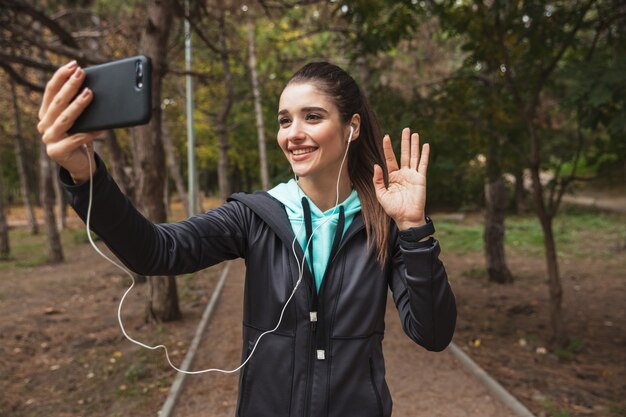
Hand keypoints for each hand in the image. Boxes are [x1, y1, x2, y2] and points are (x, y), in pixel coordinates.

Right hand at [37, 60, 100, 182]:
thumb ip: (78, 105)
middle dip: (70, 86)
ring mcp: (49, 139)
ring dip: (78, 105)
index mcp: (46, 113)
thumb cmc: (81, 137)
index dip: (61, 76)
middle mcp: (44, 124)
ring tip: (90, 94)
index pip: (51, 90)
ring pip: (65, 119)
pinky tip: (101, 128)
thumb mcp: (78, 119)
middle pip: (58, 102)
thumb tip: (92, 86)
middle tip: (82, 73)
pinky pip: (76, 139)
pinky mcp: (57, 151)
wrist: (80, 163)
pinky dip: (89, 133)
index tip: (73, 65)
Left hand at [373, 128, 428, 229]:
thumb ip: (378, 180)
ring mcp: (413, 175)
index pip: (390, 159)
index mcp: (393, 176)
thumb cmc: (393, 208)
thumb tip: (376, 165)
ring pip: (414, 156)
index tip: (386, 137)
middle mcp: (403, 174)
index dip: (388, 148)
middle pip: (404, 153)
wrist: (406, 217)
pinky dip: (424, 154)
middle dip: (404, 141)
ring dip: (415, 145)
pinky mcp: (421, 178)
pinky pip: (423, 164)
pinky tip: (426, 145)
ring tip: (415, 133)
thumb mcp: (381, 194)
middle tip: (406, 129)